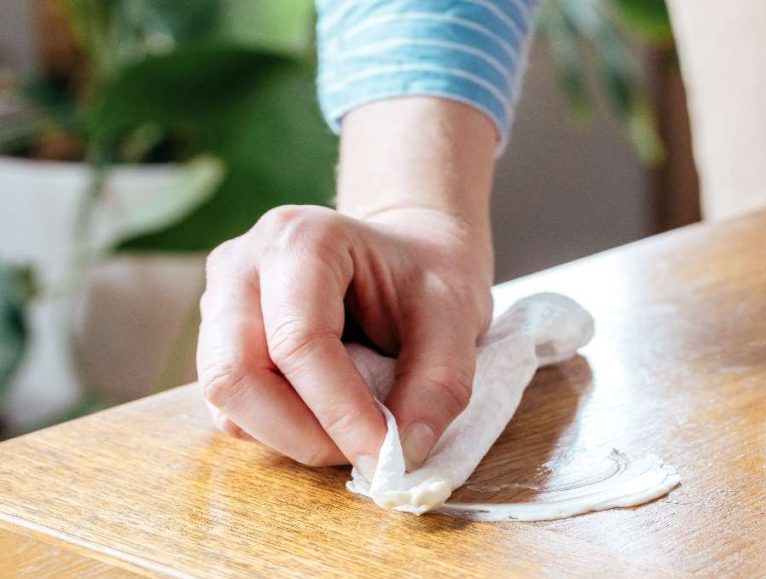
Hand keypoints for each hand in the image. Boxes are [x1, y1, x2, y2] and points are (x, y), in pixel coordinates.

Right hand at [198, 204, 492, 475]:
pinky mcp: (217, 342)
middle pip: (236, 375)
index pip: (299, 341)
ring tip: (354, 433)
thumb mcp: (457, 316)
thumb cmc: (426, 276)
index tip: (386, 458)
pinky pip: (229, 409)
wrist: (406, 253)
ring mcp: (219, 302)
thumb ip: (439, 385)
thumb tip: (401, 457)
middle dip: (303, 434)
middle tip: (367, 453)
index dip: (341, 412)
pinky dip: (277, 432)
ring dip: (290, 437)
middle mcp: (242, 265)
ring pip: (224, 400)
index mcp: (301, 239)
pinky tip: (327, 419)